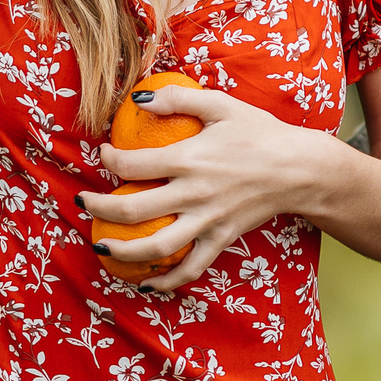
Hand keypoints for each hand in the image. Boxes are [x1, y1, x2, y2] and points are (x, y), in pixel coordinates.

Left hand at [81, 84, 344, 292]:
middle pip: (134, 209)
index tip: (104, 154)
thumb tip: (138, 99)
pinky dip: (167, 280)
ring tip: (100, 244)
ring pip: (157, 246)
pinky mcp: (222, 239)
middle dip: (100, 208)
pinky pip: (191, 267)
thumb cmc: (259, 132)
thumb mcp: (220, 104)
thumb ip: (178, 98)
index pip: (134, 164)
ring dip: (123, 250)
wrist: (299, 168)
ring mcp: (208, 221)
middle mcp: (194, 194)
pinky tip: (147, 283)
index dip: (110, 159)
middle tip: (82, 202)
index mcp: (190, 158)